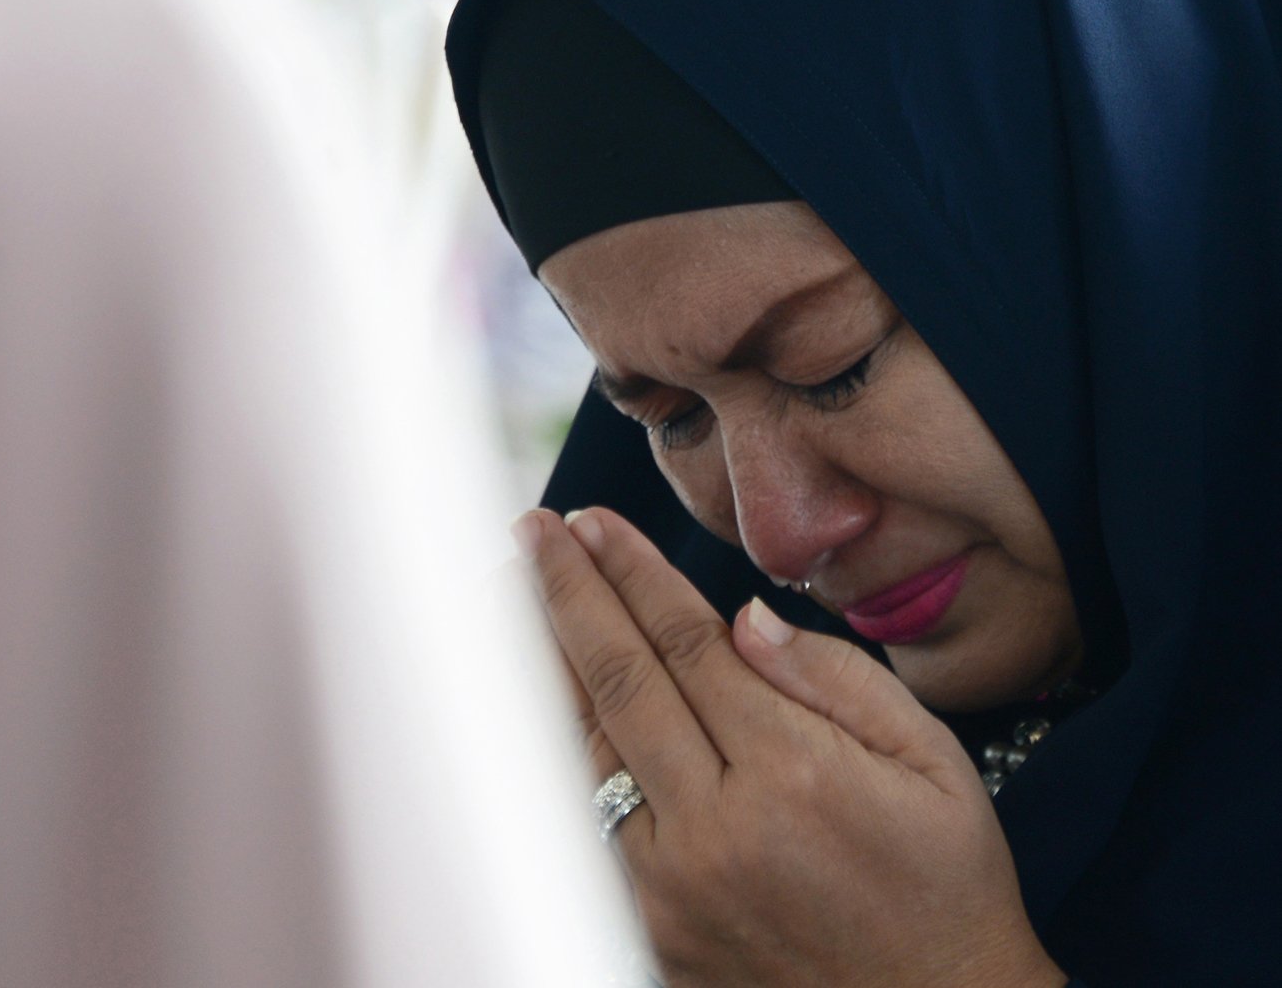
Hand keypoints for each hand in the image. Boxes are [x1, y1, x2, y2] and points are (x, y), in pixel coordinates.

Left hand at [513, 506, 1064, 987]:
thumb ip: (836, 679)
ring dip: (542, 665)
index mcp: (796, 773)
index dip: (632, 575)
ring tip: (514, 599)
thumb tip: (744, 619)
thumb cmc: (942, 887)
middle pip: (619, 683)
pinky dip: (559, 751)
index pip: (686, 644)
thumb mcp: (932, 764)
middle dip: (568, 596)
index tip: (595, 527)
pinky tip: (540, 703)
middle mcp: (720, 828)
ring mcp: (674, 885)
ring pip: (585, 750)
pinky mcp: (652, 928)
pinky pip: (589, 819)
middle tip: (534, 537)